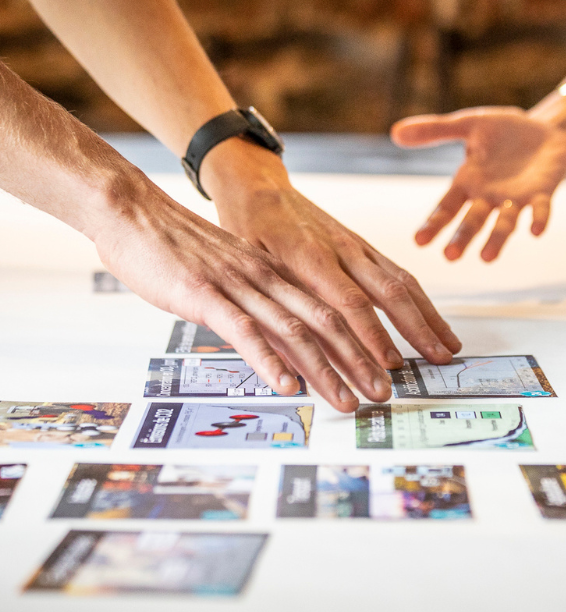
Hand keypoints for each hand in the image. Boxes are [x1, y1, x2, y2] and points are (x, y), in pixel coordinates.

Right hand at [93, 180, 393, 412]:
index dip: (363, 342)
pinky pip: (245, 331)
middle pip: (326, 322)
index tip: (384, 370)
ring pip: (295, 330)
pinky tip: (287, 386)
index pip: (331, 311)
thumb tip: (277, 337)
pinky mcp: (205, 294)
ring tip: (348, 400)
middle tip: (383, 393)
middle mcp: (268, 278)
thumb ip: (257, 302)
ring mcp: (239, 285)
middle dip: (359, 362)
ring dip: (326, 369)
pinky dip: (269, 361)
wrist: (135, 212)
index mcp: (277, 273)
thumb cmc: (180, 247)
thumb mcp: (231, 274)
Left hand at [202, 141, 461, 369]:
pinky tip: (435, 323)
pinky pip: (401, 274)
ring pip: (403, 283)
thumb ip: (275, 313)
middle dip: (416, 332)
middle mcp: (341, 250)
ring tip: (449, 349)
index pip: (349, 303)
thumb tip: (296, 364)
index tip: (390, 365)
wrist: (258, 188)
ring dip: (429, 318)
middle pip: (389, 293)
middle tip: (436, 364)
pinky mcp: (365, 247)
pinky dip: (423, 301)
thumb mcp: (249, 273)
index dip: (373, 336)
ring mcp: (357, 247)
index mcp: (309, 257)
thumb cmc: (248, 231)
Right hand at [391, 107, 565, 261]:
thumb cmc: (504, 131)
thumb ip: (435, 130)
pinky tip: (536, 231)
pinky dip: (539, 219)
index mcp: (468, 183)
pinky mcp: (542, 193)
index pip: (447, 207)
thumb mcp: (468, 124)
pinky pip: (540, 209)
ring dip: (496, 240)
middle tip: (450, 257)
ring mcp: (515, 199)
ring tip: (487, 258)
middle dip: (462, 238)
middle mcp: (489, 198)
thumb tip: (395, 132)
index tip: (419, 241)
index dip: (434, 223)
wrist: (546, 130)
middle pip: (472, 221)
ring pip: (504, 223)